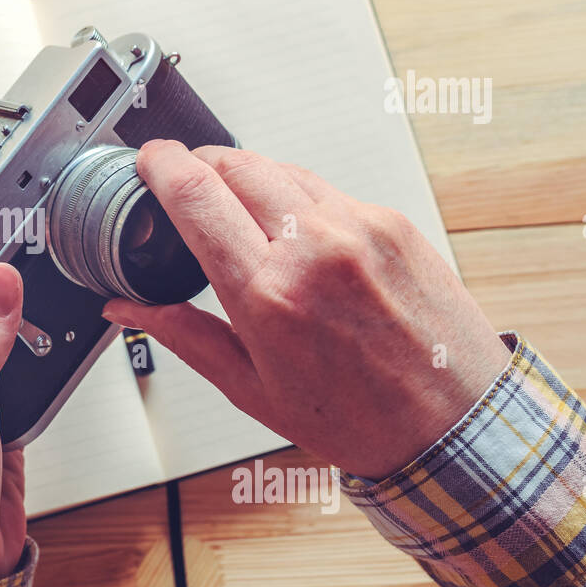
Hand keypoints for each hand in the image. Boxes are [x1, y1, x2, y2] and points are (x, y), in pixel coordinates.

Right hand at [103, 141, 512, 480]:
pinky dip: (294, 197)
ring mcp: (360, 228)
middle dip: (198, 163)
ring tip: (236, 212)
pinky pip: (325, 188)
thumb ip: (182, 335)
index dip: (160, 165)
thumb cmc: (360, 419)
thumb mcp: (250, 388)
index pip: (196, 195)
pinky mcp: (392, 222)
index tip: (149, 160)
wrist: (456, 426)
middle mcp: (316, 248)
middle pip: (235, 163)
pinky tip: (290, 229)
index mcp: (269, 294)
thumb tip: (130, 309)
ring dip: (246, 176)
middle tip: (184, 182)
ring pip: (280, 167)